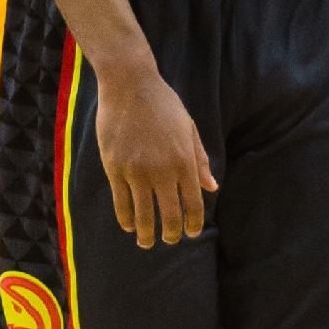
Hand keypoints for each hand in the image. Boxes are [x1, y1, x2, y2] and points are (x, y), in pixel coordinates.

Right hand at [95, 65, 217, 249]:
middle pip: (170, 214)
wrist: (130, 86)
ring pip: (143, 215)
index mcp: (185, 161)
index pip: (193, 204)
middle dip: (171, 233)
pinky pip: (121, 202)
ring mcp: (137, 172)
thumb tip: (212, 188)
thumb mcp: (189, 130)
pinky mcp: (115, 168)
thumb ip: (200, 161)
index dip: (193, 224)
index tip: (190, 234)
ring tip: (146, 242)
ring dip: (146, 233)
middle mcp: (163, 171)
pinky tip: (129, 226)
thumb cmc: (164, 105)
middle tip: (169, 240)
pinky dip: (125, 219)